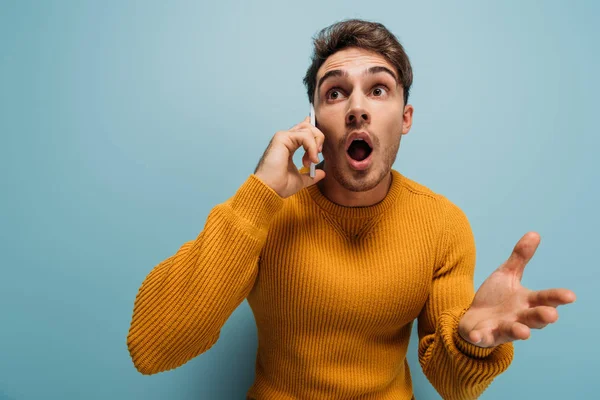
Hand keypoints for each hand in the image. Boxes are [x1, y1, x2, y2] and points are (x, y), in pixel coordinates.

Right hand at [254, 116, 325, 197]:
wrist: (270, 189)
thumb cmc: (280, 185)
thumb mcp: (301, 180)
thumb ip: (311, 175)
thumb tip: (322, 173)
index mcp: (289, 146)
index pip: (304, 131)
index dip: (315, 136)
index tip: (317, 155)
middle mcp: (286, 139)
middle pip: (308, 126)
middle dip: (319, 138)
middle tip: (316, 157)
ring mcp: (283, 137)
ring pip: (308, 128)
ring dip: (316, 144)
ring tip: (313, 160)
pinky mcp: (282, 137)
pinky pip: (305, 135)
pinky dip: (312, 147)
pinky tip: (311, 159)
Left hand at [458, 232, 575, 347]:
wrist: (473, 318)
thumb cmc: (496, 297)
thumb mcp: (507, 274)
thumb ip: (520, 258)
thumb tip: (534, 233)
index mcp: (527, 302)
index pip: (545, 299)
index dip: (557, 297)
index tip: (570, 296)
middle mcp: (519, 317)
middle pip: (534, 318)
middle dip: (542, 317)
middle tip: (551, 315)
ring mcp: (502, 328)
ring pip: (514, 331)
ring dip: (518, 331)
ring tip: (523, 332)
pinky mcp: (485, 336)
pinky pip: (483, 338)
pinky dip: (481, 337)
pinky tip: (478, 335)